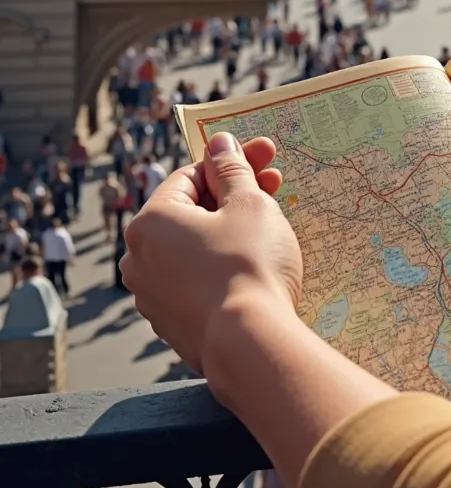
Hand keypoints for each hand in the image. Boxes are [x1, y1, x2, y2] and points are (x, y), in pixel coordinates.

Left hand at [120, 135, 301, 374]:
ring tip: (272, 221)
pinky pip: (196, 281)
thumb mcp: (248, 204)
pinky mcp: (171, 325)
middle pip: (191, 212)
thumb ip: (232, 168)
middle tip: (275, 182)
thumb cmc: (248, 265)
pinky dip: (221, 265)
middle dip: (234, 194)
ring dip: (230, 229)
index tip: (264, 156)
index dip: (230, 162)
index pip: (190, 176)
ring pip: (194, 247)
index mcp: (149, 222)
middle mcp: (139, 259)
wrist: (249, 346)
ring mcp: (152, 297)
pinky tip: (255, 262)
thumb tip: (219, 142)